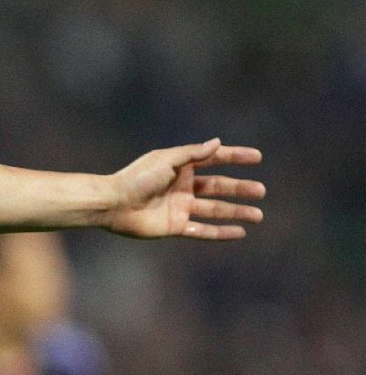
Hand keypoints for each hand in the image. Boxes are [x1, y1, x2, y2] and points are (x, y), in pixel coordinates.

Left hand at [104, 139, 263, 238]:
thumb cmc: (136, 178)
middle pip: (218, 187)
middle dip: (240, 189)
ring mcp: (179, 207)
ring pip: (214, 210)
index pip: (214, 159)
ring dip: (236, 212)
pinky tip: (240, 233)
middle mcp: (182, 186)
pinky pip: (202, 230)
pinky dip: (221, 232)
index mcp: (180, 167)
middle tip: (261, 191)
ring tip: (258, 215)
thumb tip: (217, 142)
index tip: (257, 157)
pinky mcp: (174, 226)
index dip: (235, 157)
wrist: (113, 204)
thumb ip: (193, 153)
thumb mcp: (167, 160)